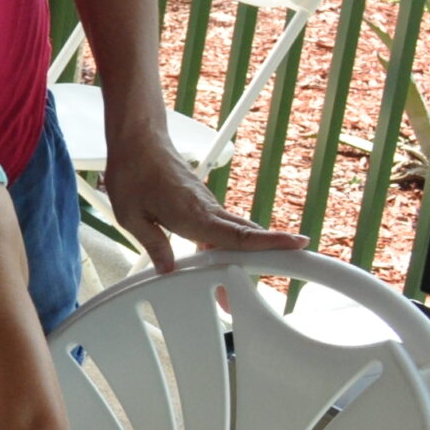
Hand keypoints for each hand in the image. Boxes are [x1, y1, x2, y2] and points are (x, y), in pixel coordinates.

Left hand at [99, 124, 303, 269]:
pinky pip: (221, 227)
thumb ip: (154, 244)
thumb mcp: (131, 215)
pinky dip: (227, 245)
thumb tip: (168, 269)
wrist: (137, 139)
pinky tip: (219, 261)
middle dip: (266, 258)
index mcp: (193, 213)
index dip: (269, 243)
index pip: (238, 234)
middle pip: (245, 237)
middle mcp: (207, 209)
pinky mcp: (202, 203)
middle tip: (279, 280)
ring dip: (243, 256)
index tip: (298, 244)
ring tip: (234, 290)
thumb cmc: (133, 171)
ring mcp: (207, 205)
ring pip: (235, 233)